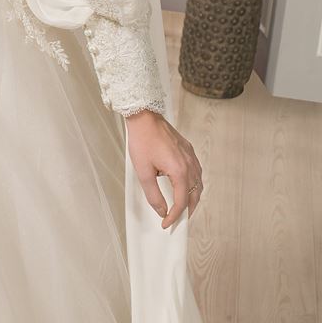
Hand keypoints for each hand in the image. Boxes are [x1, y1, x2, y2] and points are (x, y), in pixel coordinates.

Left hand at [124, 109, 202, 229]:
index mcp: (180, 171)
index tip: (166, 224)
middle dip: (187, 211)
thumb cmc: (142, 141)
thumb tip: (162, 210)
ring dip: (193, 198)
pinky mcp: (187, 149)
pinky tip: (186, 185)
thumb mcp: (144, 172)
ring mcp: (190, 156)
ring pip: (198, 183)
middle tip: (178, 221)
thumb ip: (154, 195)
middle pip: (195, 195)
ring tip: (183, 208)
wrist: (144, 117)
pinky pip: (196, 171)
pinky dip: (194, 184)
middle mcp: (190, 164)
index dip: (174, 216)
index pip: (181, 202)